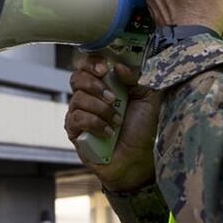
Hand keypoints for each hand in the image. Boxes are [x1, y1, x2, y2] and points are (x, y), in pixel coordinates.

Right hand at [65, 52, 159, 192]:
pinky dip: (95, 124)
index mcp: (105, 84)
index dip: (92, 62)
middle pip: (77, 77)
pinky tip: (108, 133)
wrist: (138, 160)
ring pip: (78, 98)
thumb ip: (135, 78)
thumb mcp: (147, 98)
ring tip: (117, 121)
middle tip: (113, 98)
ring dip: (101, 109)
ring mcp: (79, 112)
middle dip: (95, 85)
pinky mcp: (74, 130)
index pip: (88, 64)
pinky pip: (76, 118)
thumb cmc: (142, 129)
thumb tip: (118, 66)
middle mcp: (89, 96)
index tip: (105, 69)